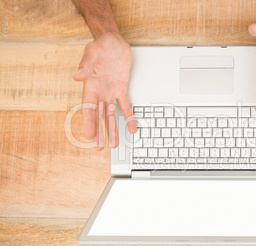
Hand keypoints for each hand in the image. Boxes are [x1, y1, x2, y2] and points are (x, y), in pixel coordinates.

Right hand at [73, 31, 136, 149]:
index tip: (90, 136)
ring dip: (112, 129)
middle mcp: (100, 92)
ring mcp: (110, 92)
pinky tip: (131, 127)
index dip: (89, 123)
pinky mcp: (121, 89)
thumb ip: (86, 65)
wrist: (114, 42)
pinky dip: (128, 117)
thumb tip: (78, 76)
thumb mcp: (92, 52)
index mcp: (90, 86)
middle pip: (99, 116)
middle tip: (100, 147)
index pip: (89, 109)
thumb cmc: (101, 46)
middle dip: (100, 132)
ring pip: (111, 115)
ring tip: (115, 143)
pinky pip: (125, 106)